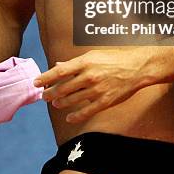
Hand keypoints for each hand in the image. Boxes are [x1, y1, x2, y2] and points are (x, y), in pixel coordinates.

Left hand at [33, 48, 153, 123]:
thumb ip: (75, 63)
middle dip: (50, 93)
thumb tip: (57, 65)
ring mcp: (97, 90)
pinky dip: (75, 116)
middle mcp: (89, 76)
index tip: (36, 82)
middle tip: (44, 96)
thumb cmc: (115, 58)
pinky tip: (69, 118)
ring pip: (72, 100)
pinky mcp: (105, 101)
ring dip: (60, 103)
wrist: (138, 67)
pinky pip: (86, 111)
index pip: (59, 71)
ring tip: (55, 103)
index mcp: (85, 62)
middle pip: (63, 88)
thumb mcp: (93, 55)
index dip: (45, 78)